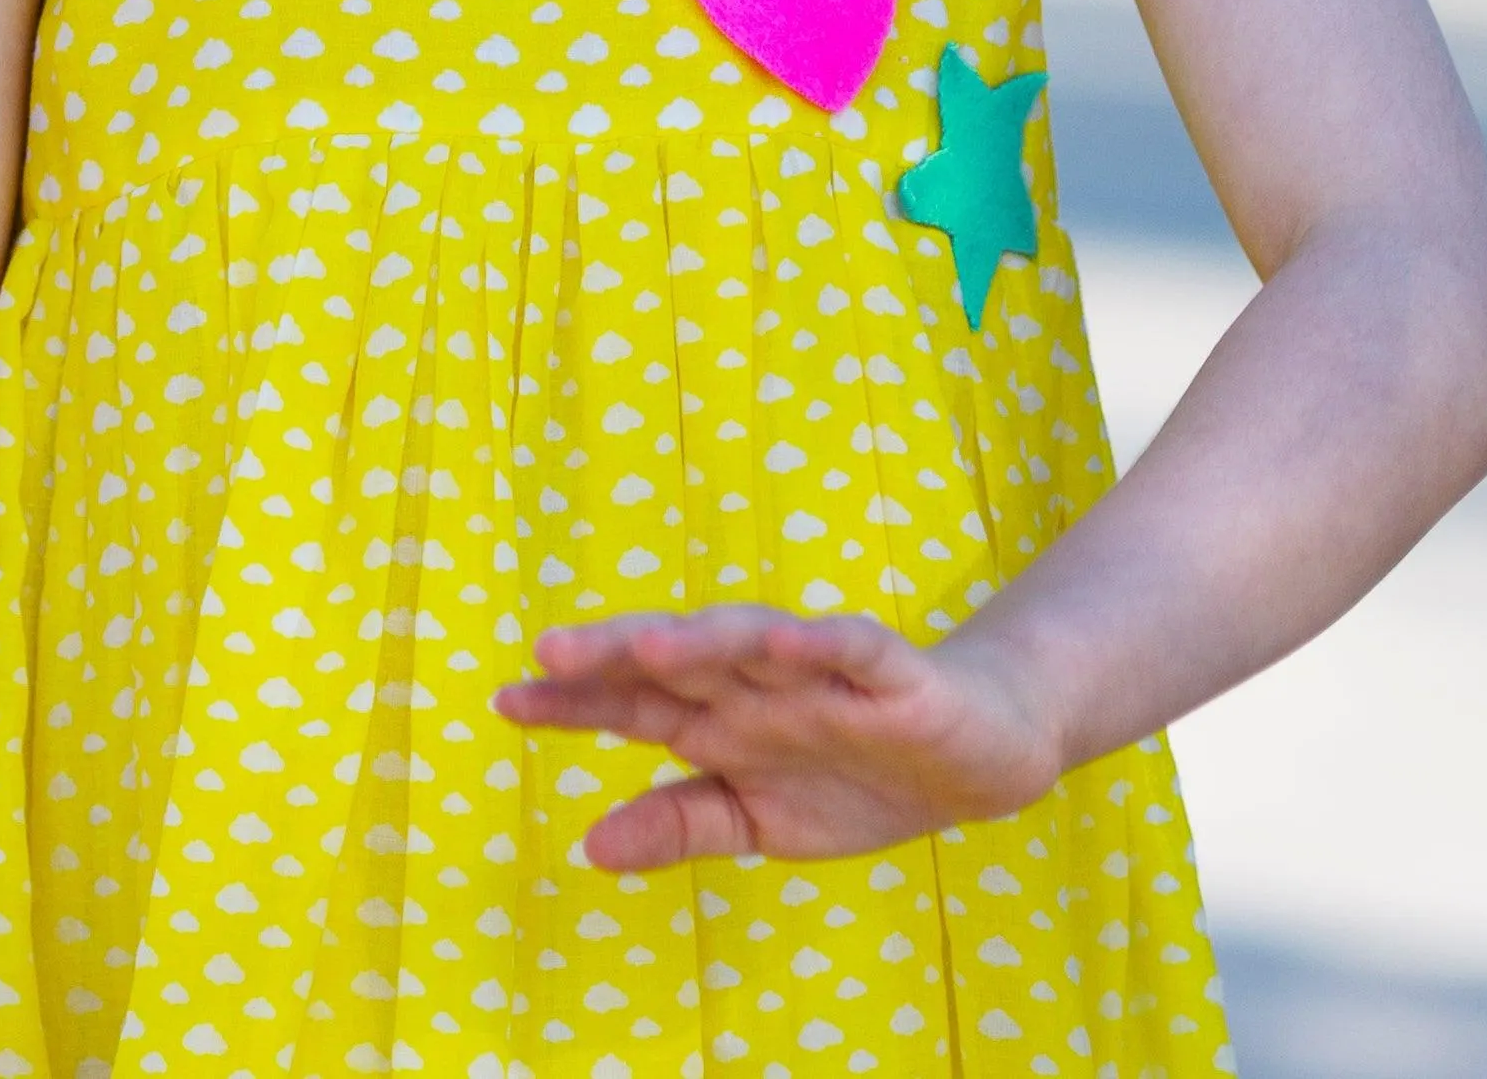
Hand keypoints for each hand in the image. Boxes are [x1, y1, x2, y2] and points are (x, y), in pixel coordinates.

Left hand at [489, 603, 1063, 869]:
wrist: (980, 757)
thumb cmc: (858, 777)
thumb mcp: (759, 820)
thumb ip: (679, 824)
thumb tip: (588, 846)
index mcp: (721, 719)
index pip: (635, 704)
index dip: (575, 702)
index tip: (505, 700)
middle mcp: (758, 683)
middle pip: (679, 660)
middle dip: (618, 655)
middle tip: (551, 653)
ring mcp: (822, 672)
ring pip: (753, 644)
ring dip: (703, 640)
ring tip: (649, 646)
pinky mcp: (891, 673)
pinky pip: (852, 649)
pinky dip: (820, 643)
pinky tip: (785, 641)